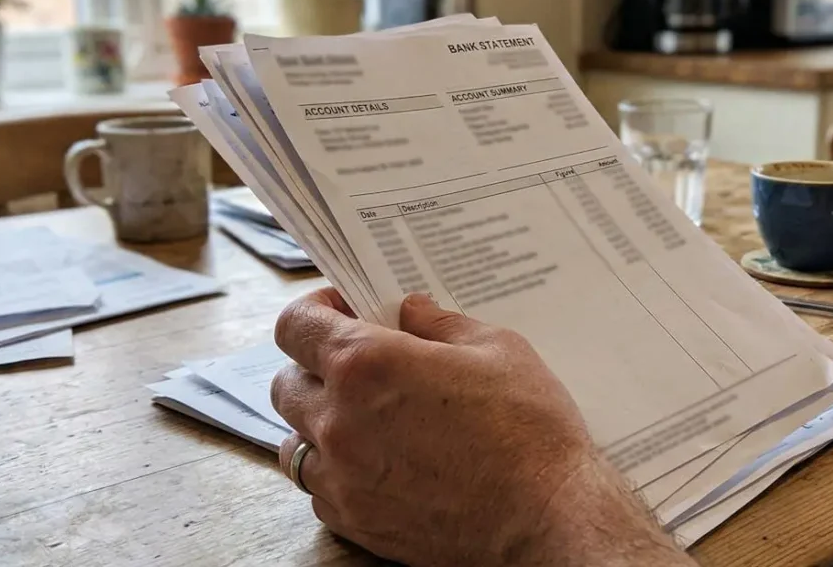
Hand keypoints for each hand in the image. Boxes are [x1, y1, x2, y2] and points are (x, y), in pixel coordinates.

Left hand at [269, 290, 689, 566]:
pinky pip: (318, 488)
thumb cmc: (529, 429)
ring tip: (363, 418)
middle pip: (286, 383)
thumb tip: (409, 310)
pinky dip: (336, 471)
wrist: (546, 517)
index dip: (315, 312)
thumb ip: (439, 324)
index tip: (342, 311)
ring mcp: (341, 477)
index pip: (295, 325)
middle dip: (315, 366)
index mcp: (366, 364)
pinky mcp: (354, 520)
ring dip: (318, 422)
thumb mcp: (496, 348)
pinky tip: (378, 462)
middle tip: (361, 365)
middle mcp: (339, 420)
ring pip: (293, 441)